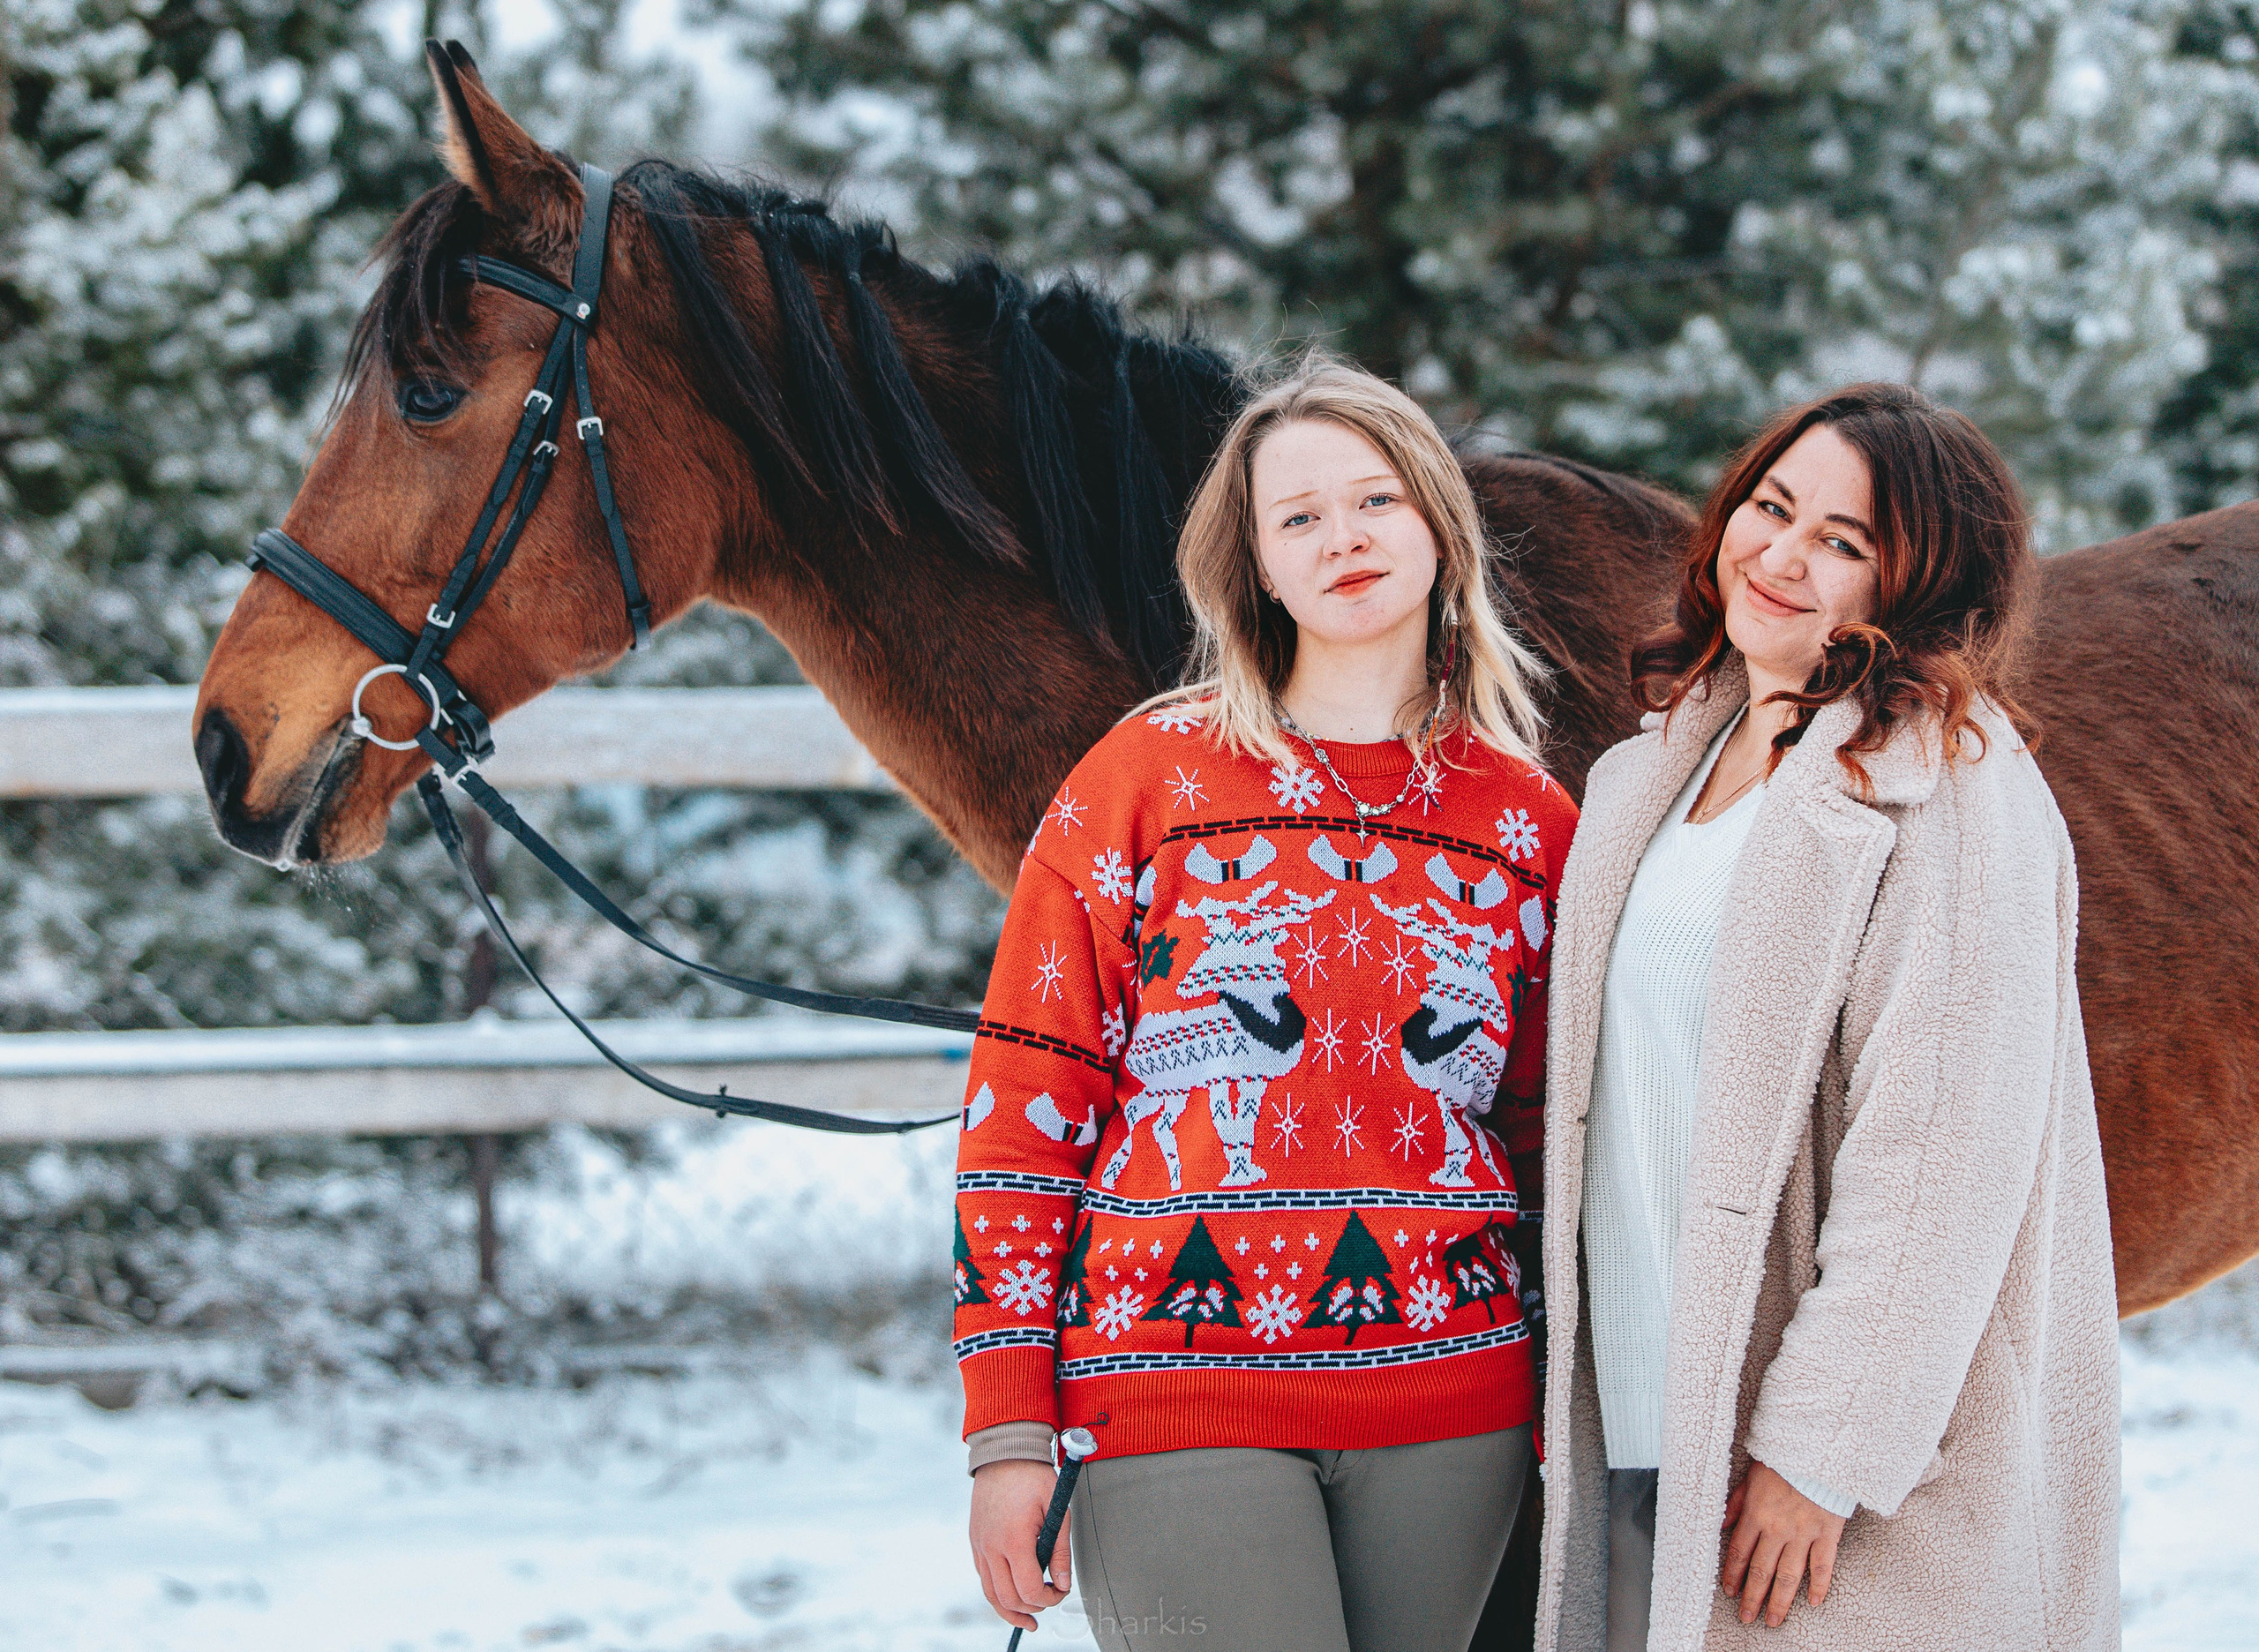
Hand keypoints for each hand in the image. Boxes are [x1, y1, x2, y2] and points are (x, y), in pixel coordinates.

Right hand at [970, 1458, 1071, 1630]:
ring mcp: (979, 1546)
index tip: (1060, 1592)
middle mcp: (991, 1547)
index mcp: (1014, 1540)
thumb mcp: (1057, 1511)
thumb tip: (1062, 1584)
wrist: (1004, 1454)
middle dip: (1032, 1608)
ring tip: (1028, 1620)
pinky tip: (1012, 1596)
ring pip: (990, 1594)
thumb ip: (1060, 1551)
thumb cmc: (1033, 1478)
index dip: (1049, 1599)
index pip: (1029, 1590)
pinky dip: (997, 1593)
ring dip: (1010, 1611)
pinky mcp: (975, 1542)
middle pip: (1008, 1598)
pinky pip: (983, 1578)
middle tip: (1049, 1601)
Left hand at [1720, 1459, 1844, 1627]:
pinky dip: (1819, 1586)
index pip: (1739, 1553)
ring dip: (1779, 1601)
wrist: (1819, 1452)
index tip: (1729, 1591)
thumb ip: (1736, 1502)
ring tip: (1773, 1620)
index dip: (1732, 1575)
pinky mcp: (1827, 1534)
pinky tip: (1813, 1602)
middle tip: (1746, 1617)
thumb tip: (1721, 1523)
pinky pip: (1823, 1566)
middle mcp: (1778, 1529)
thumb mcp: (1751, 1476)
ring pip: (1789, 1576)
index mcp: (1756, 1515)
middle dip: (1752, 1597)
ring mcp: (1804, 1534)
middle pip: (1761, 1571)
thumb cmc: (1783, 1460)